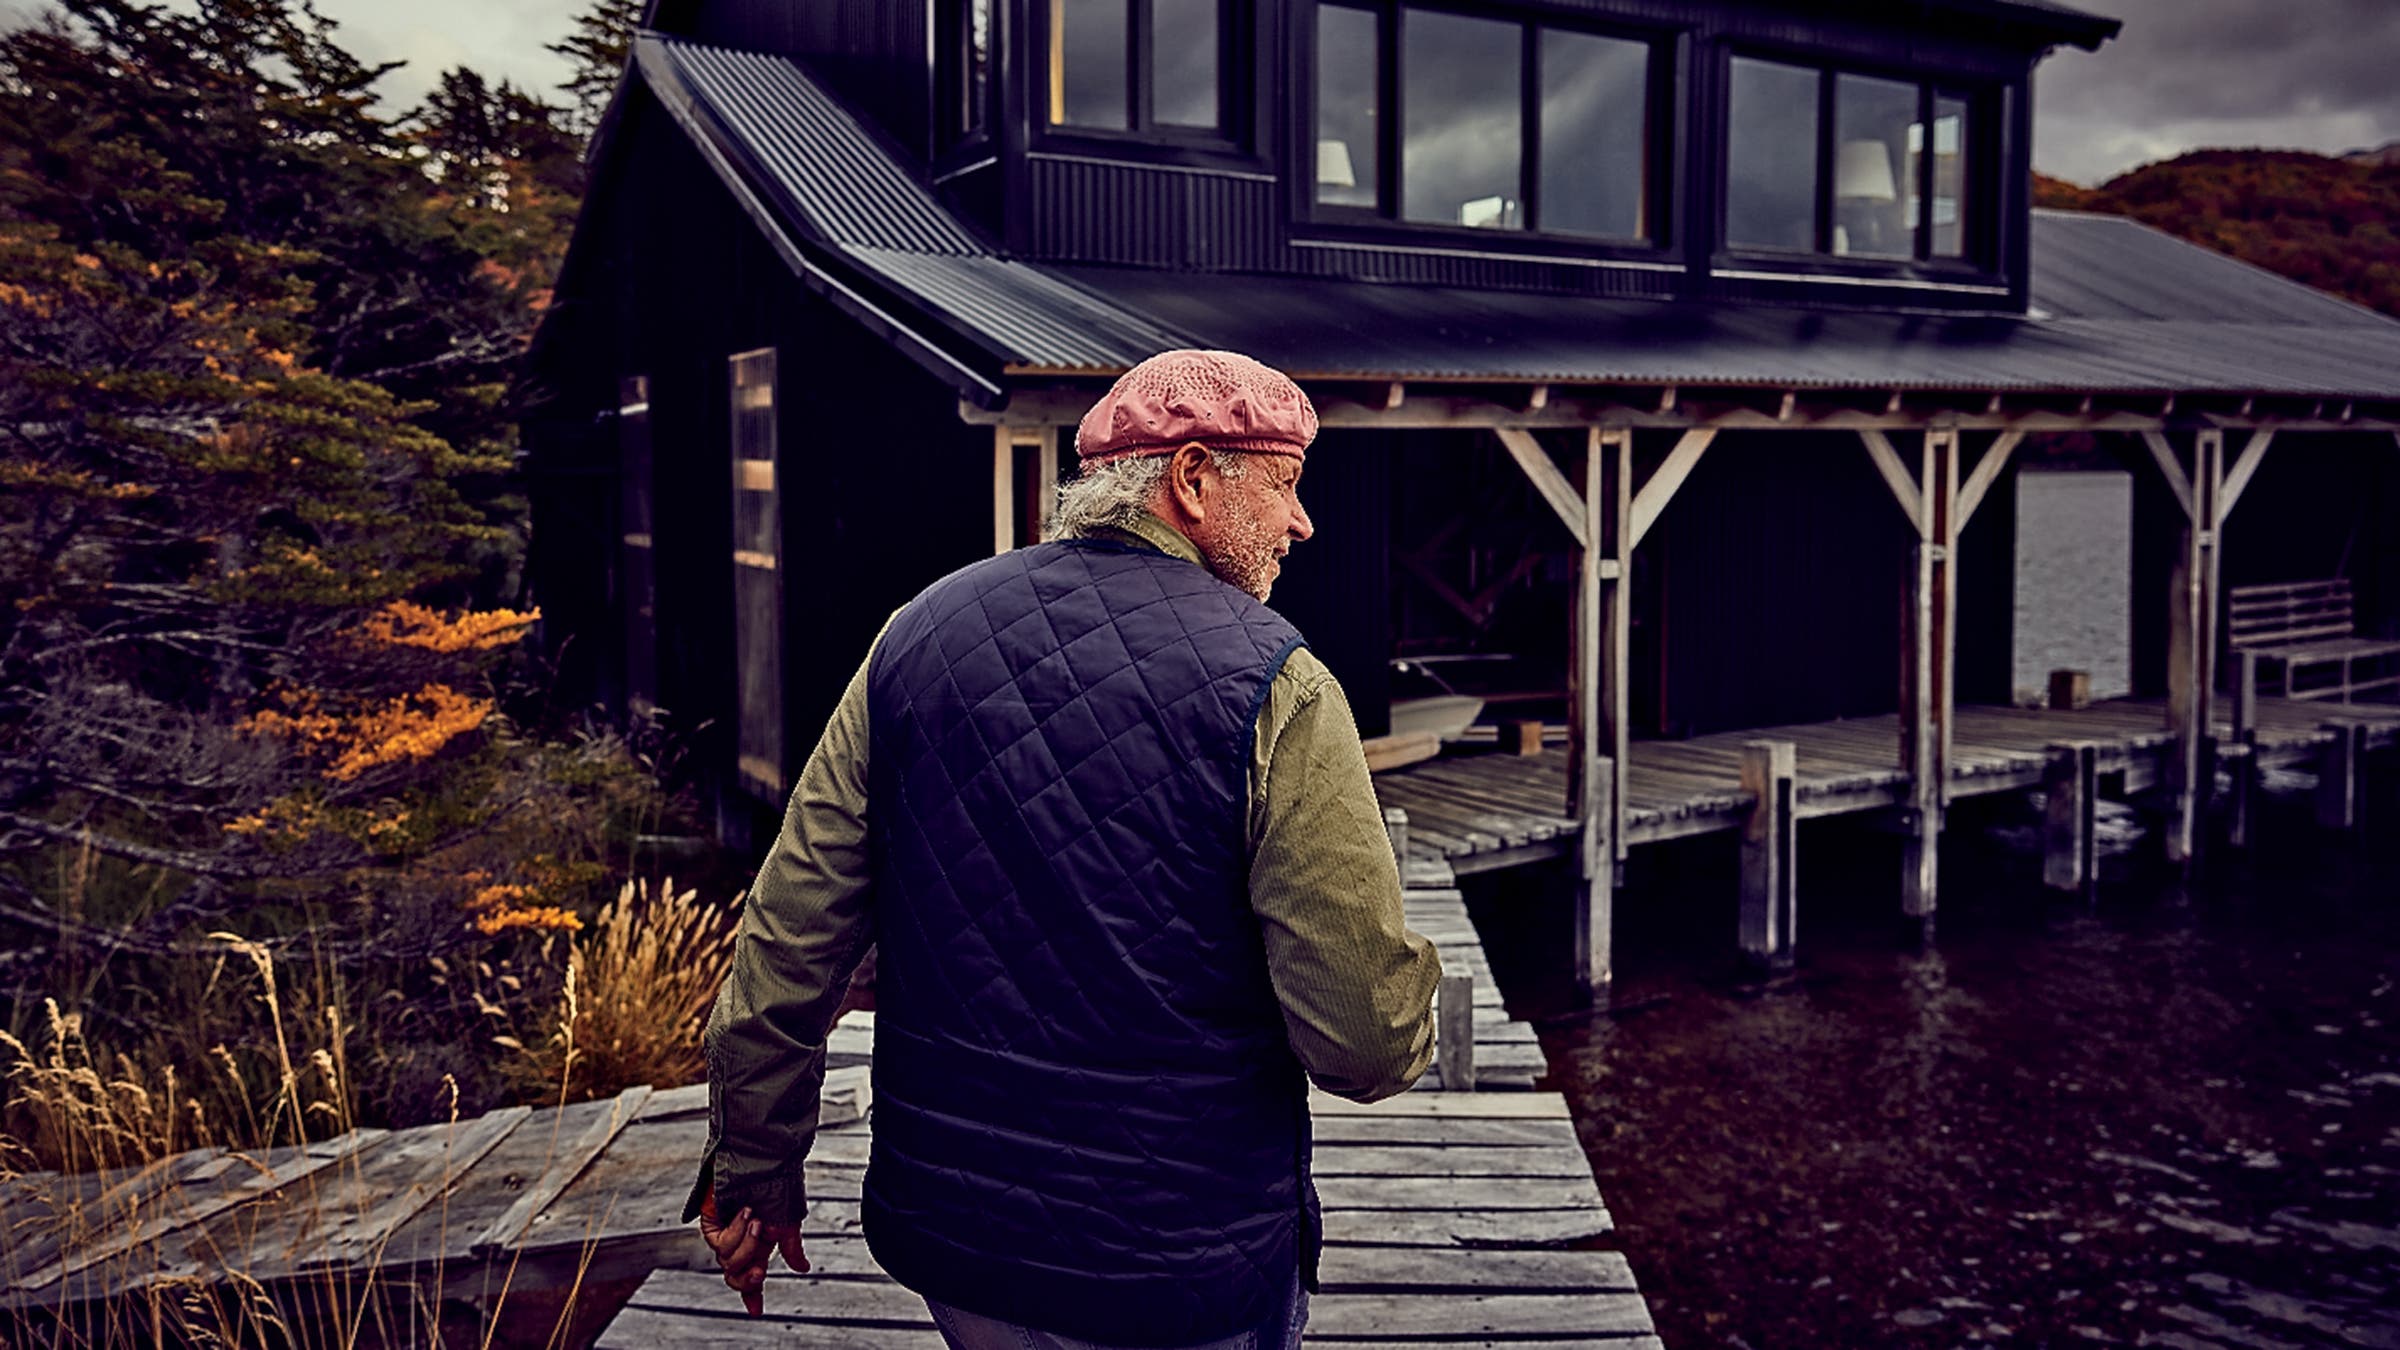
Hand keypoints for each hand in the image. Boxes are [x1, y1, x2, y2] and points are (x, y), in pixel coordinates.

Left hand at [697, 1183, 808, 1316]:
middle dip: (747, 1279)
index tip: (756, 1311)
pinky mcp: (712, 1224)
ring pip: (728, 1261)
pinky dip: (735, 1230)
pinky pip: (720, 1243)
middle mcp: (740, 1243)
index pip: (752, 1276)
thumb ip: (791, 1249)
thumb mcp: (788, 1224)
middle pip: (735, 1277)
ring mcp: (725, 1234)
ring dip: (746, 1244)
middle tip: (758, 1271)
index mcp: (758, 1246)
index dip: (752, 1295)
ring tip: (757, 1221)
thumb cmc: (779, 1189)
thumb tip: (803, 1269)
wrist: (765, 1165)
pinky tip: (746, 1212)